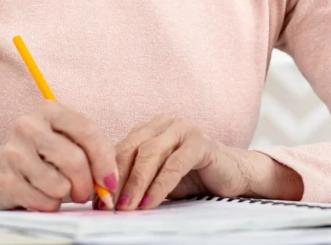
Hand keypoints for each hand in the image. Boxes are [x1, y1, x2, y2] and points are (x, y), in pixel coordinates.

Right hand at [0, 100, 117, 210]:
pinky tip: (41, 195)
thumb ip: (94, 153)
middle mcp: (28, 125)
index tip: (110, 182)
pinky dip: (49, 205)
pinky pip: (43, 201)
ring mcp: (13, 152)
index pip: (87, 131)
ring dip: (65, 194)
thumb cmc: (44, 156)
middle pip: (75, 160)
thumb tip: (110, 182)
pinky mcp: (4, 180)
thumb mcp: (68, 142)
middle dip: (86, 184)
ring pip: (59, 184)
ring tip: (59, 189)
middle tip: (84, 192)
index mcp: (49, 110)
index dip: (105, 161)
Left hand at [112, 115, 302, 210]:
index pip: (120, 148)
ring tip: (127, 207)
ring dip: (136, 183)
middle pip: (132, 149)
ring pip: (150, 154)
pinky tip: (150, 202)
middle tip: (109, 206)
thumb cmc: (192, 179)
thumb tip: (104, 200)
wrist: (233, 176)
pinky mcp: (201, 142)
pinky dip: (160, 185)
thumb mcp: (157, 180)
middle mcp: (164, 123)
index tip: (97, 199)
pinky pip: (175, 164)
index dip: (106, 173)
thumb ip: (135, 181)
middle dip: (118, 179)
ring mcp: (184, 129)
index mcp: (149, 128)